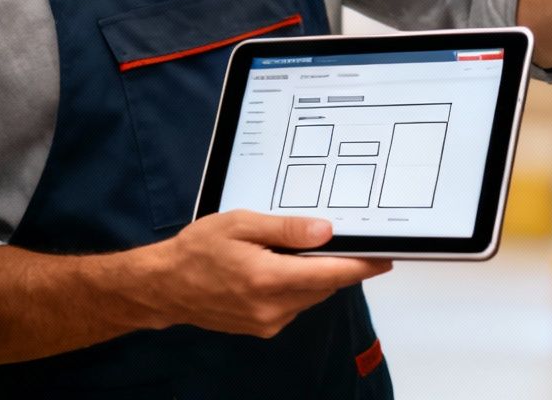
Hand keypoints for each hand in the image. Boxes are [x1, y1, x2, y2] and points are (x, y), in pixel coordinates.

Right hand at [143, 211, 392, 337]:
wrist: (166, 286)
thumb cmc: (198, 251)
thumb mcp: (240, 224)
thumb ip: (285, 229)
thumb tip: (325, 232)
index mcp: (268, 278)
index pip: (330, 274)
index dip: (362, 266)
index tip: (385, 258)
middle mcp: (272, 307)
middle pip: (324, 285)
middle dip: (337, 264)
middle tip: (344, 240)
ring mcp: (268, 322)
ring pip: (310, 295)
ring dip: (314, 275)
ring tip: (296, 250)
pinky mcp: (264, 327)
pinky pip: (294, 304)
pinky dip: (296, 286)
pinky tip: (278, 268)